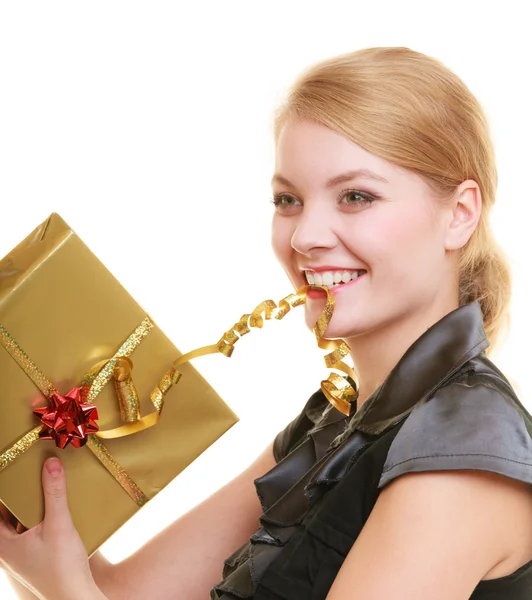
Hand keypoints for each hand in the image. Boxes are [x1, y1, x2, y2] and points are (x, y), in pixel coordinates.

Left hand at [0, 457, 105, 599]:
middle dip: (16, 493)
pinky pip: (31, 528)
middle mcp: (6, 549)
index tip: (8, 469)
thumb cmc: (61, 568)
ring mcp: (20, 553)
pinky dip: (38, 515)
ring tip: (42, 483)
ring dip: (29, 504)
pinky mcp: (34, 555)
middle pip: (6, 513)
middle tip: (28, 472)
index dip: (3, 490)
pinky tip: (54, 505)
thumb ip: (54, 493)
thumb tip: (50, 462)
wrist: (75, 596)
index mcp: (2, 543)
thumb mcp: (59, 524)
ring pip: (19, 521)